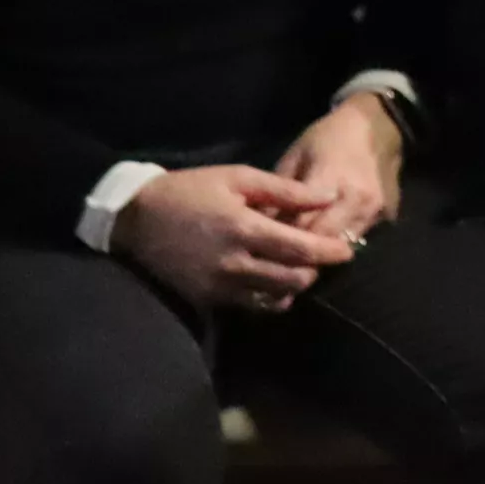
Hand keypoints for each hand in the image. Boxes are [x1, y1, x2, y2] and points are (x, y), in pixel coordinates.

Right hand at [111, 166, 358, 313]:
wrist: (136, 217)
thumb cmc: (191, 190)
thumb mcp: (238, 178)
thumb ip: (285, 190)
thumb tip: (327, 196)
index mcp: (244, 228)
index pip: (299, 248)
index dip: (329, 252)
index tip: (348, 251)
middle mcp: (233, 263)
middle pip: (291, 279)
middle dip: (315, 271)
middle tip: (325, 259)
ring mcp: (218, 286)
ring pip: (272, 297)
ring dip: (294, 286)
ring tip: (303, 270)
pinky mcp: (205, 299)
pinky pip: (248, 305)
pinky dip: (269, 298)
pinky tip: (276, 284)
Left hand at [272, 93, 404, 245]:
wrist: (376, 126)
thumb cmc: (328, 138)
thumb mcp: (295, 157)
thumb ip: (278, 194)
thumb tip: (258, 226)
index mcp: (331, 178)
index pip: (301, 224)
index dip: (280, 239)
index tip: (262, 247)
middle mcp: (357, 199)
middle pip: (322, 241)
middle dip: (299, 253)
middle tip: (277, 257)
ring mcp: (374, 210)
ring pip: (340, 247)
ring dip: (319, 253)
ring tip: (298, 254)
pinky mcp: (385, 217)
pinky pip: (355, 240)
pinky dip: (336, 243)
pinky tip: (322, 243)